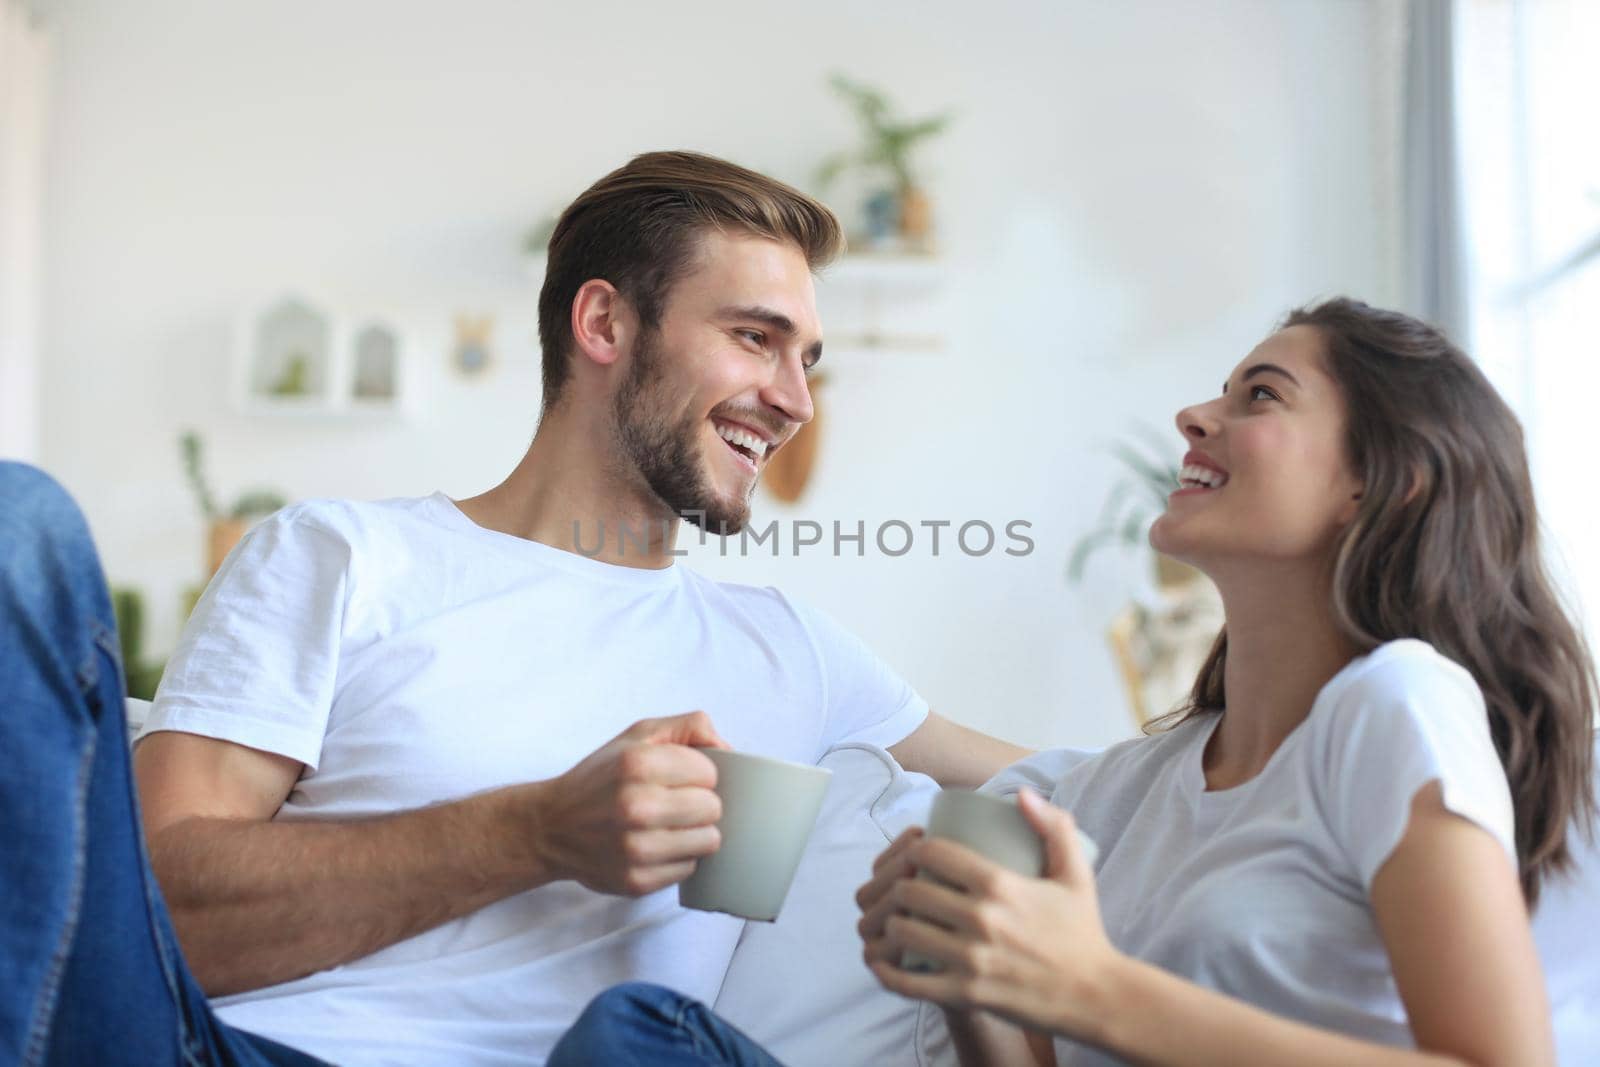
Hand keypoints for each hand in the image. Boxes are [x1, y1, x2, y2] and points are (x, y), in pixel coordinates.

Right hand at [527, 712, 728, 896]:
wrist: (551, 827)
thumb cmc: (601, 778)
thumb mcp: (638, 736)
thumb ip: (689, 727)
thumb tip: (728, 749)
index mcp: (637, 764)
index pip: (710, 772)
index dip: (699, 774)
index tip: (679, 778)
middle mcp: (635, 806)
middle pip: (713, 808)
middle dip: (700, 803)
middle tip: (676, 803)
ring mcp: (635, 848)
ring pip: (709, 841)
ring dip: (694, 833)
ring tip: (668, 825)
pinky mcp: (636, 881)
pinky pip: (689, 869)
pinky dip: (678, 858)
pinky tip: (656, 846)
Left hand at [856, 789, 1119, 1038]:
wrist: (1095, 996)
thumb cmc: (1081, 932)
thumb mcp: (1075, 873)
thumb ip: (1054, 827)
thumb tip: (1022, 794)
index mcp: (1001, 885)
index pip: (934, 854)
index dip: (913, 850)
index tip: (914, 855)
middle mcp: (981, 919)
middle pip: (909, 891)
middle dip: (895, 885)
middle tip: (900, 888)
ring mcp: (971, 960)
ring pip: (903, 932)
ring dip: (889, 924)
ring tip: (892, 919)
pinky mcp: (966, 995)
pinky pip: (909, 982)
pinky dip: (886, 971)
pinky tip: (880, 961)